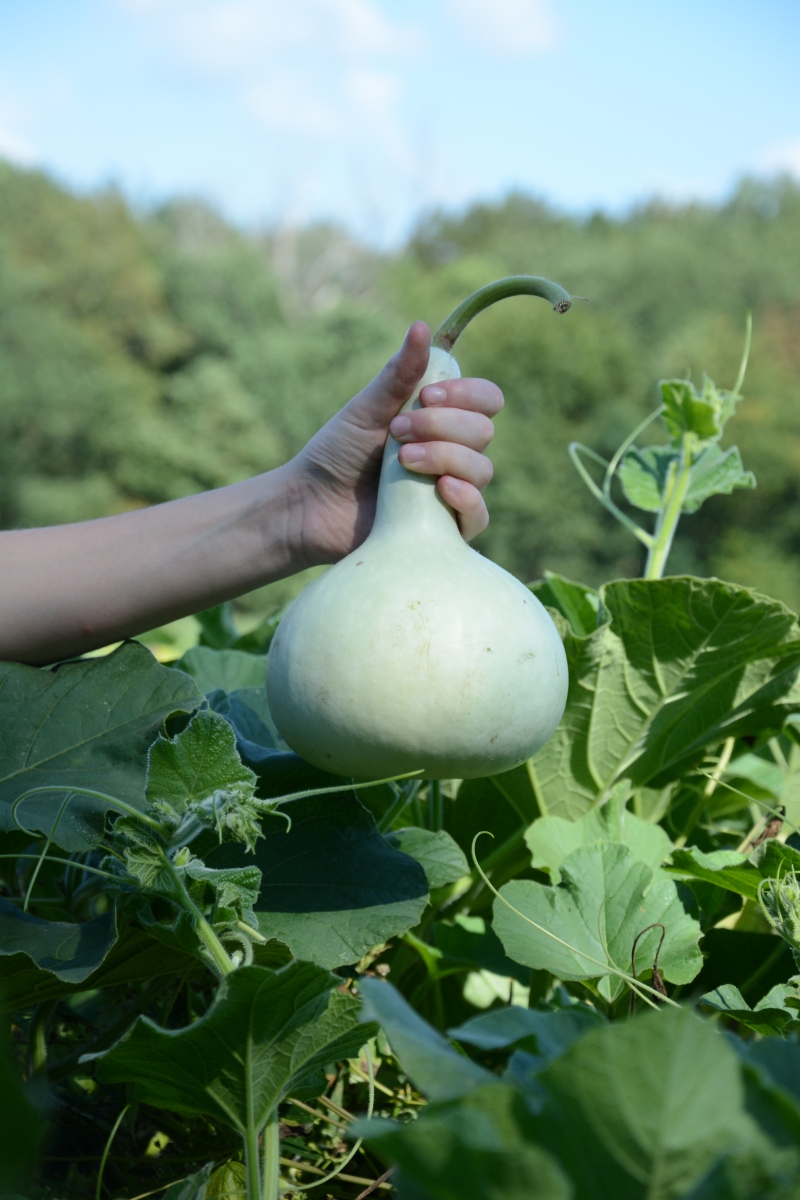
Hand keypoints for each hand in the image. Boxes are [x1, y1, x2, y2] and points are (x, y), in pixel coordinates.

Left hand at [289, 321, 502, 562]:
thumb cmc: (336, 453)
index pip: (485, 399)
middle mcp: (453, 452)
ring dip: (445, 458)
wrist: (311, 505)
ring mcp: (451, 490)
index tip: (426, 396)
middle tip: (397, 432)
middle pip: (483, 431)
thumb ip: (399, 375)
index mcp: (441, 419)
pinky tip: (441, 489)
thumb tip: (421, 326)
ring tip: (402, 462)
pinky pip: (479, 515)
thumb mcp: (366, 409)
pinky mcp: (445, 528)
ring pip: (482, 469)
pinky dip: (466, 499)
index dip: (466, 395)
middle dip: (442, 427)